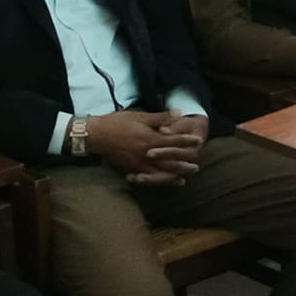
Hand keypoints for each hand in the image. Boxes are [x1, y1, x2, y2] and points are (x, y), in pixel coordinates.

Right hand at [84, 111, 204, 185]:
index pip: (174, 141)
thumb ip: (160, 117)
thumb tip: (179, 113)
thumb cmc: (118, 123)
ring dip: (173, 175)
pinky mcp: (131, 168)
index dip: (187, 141)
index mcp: (151, 139)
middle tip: (196, 167)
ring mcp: (139, 163)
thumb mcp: (140, 116)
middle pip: (170, 161)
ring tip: (184, 178)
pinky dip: (157, 180)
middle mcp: (147, 154)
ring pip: (160, 172)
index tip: (198, 141)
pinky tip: (163, 183)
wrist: (97, 135)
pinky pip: (148, 177)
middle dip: (184, 164)